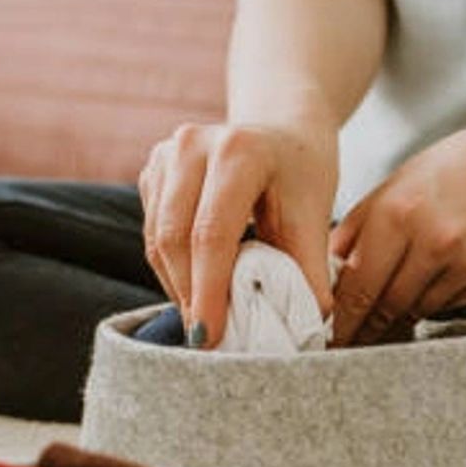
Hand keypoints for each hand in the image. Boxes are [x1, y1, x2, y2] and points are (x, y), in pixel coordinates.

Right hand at [139, 121, 338, 347]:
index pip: (212, 232)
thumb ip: (308, 269)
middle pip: (174, 237)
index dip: (208, 289)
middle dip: (188, 294)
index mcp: (239, 150)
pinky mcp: (151, 171)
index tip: (210, 336)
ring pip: (156, 239)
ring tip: (202, 317)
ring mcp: (165, 155)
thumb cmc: (301, 172)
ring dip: (177, 285)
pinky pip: (150, 232)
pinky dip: (170, 268)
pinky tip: (194, 285)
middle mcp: (192, 145)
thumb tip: (307, 328)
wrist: (281, 129)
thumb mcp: (315, 213)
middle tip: (205, 337)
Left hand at [330, 109, 465, 344]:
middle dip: (364, 324)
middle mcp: (435, 241)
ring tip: (389, 299)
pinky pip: (445, 305)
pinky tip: (431, 277)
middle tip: (348, 336)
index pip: (357, 287)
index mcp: (398, 214)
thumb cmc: (447, 171)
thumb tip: (321, 276)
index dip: (340, 319)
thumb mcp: (388, 189)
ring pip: (415, 310)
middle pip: (385, 305)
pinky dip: (430, 300)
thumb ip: (352, 234)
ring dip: (397, 311)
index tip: (327, 337)